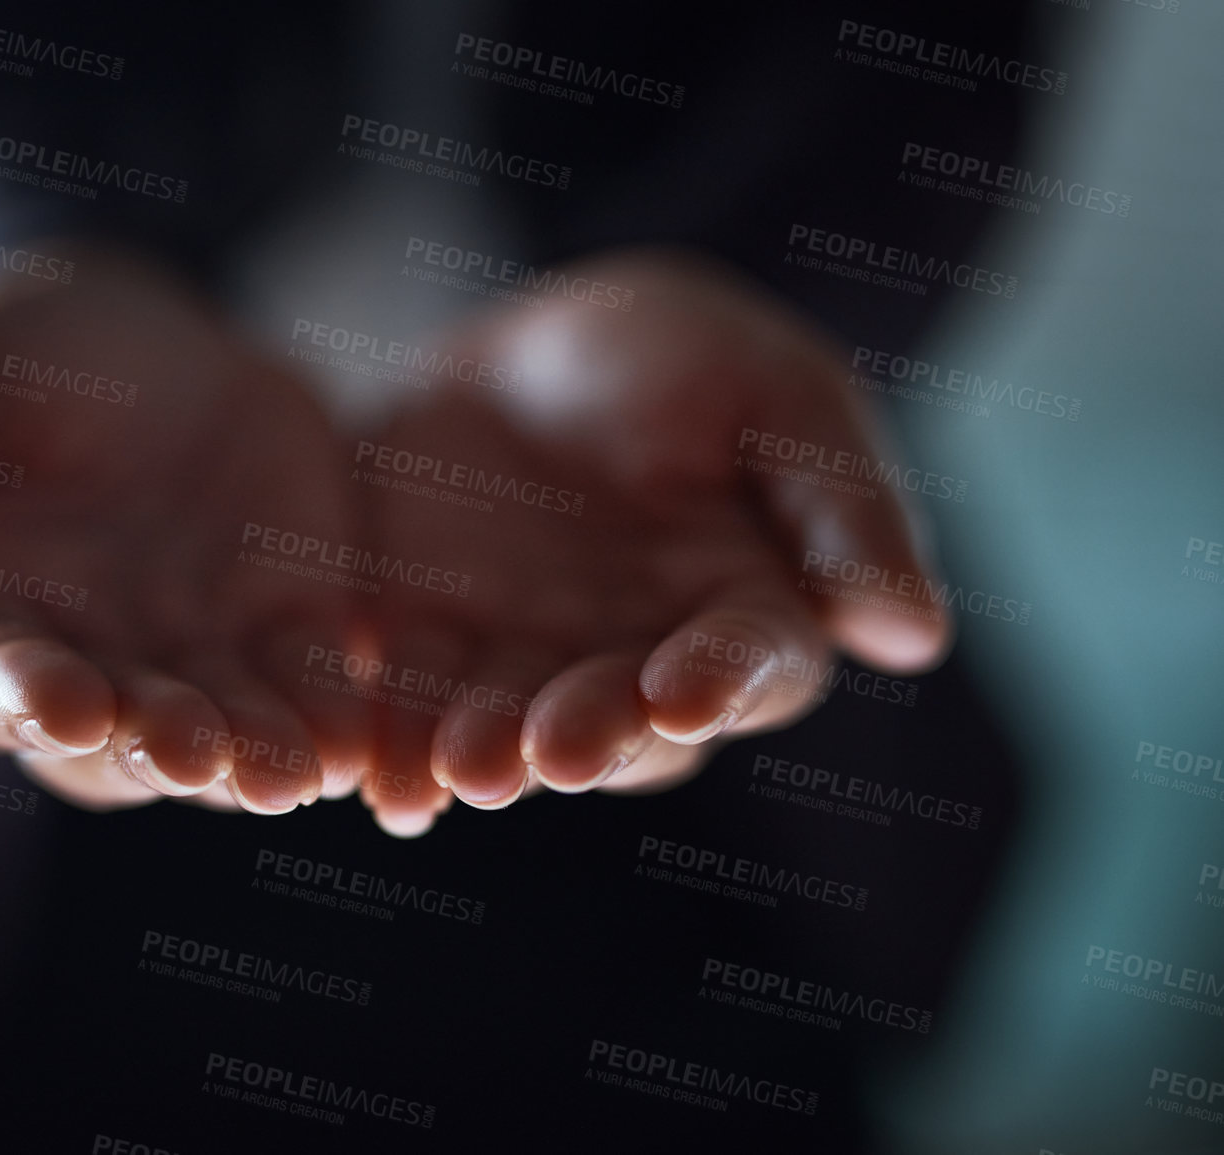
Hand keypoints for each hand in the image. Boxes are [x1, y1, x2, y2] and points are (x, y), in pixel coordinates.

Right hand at [0, 247, 368, 814]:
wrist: (157, 343)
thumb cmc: (22, 357)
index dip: (22, 696)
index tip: (61, 703)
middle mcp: (85, 661)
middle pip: (113, 732)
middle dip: (153, 745)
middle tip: (191, 754)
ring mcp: (189, 657)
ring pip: (218, 730)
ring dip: (250, 758)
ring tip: (288, 775)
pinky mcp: (285, 632)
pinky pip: (310, 690)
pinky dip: (332, 720)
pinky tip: (360, 745)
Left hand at [343, 250, 951, 835]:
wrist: (535, 351)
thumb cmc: (686, 358)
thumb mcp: (777, 394)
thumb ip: (841, 504)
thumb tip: (916, 636)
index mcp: (750, 608)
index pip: (751, 663)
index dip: (722, 678)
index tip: (687, 690)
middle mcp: (643, 662)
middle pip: (627, 721)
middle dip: (594, 733)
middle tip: (557, 751)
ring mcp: (533, 664)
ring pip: (517, 727)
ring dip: (489, 753)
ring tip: (459, 769)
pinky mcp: (434, 645)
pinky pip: (414, 699)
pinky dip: (395, 738)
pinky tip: (371, 769)